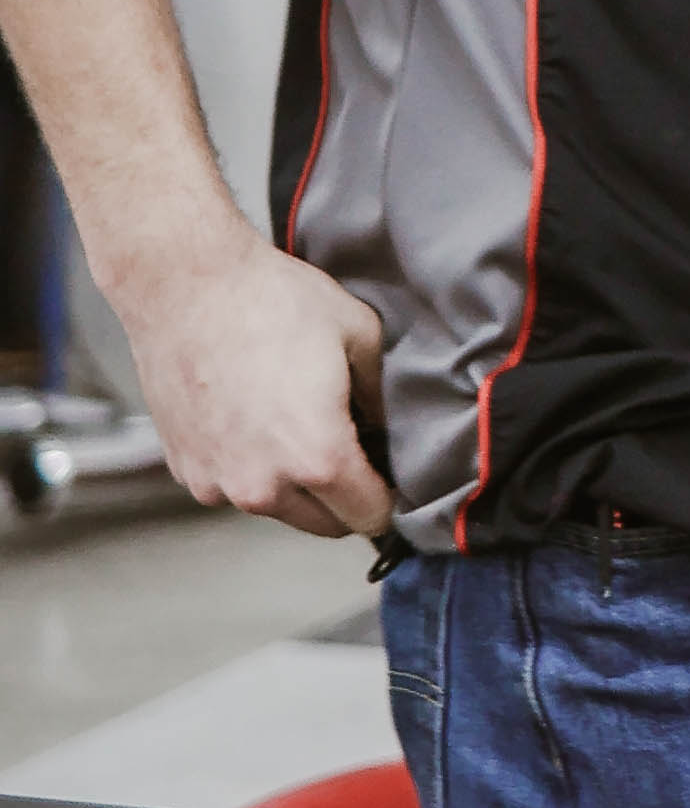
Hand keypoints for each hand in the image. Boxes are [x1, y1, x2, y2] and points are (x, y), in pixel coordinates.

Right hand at [122, 235, 390, 539]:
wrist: (184, 283)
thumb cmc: (270, 301)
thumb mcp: (359, 336)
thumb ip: (383, 396)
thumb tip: (388, 428)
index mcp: (318, 458)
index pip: (370, 516)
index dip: (388, 495)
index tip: (386, 471)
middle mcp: (264, 486)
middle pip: (326, 524)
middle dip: (344, 496)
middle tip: (346, 444)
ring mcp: (218, 483)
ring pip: (278, 508)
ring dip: (294, 484)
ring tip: (292, 422)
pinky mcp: (185, 471)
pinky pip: (233, 486)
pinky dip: (249, 467)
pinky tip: (251, 418)